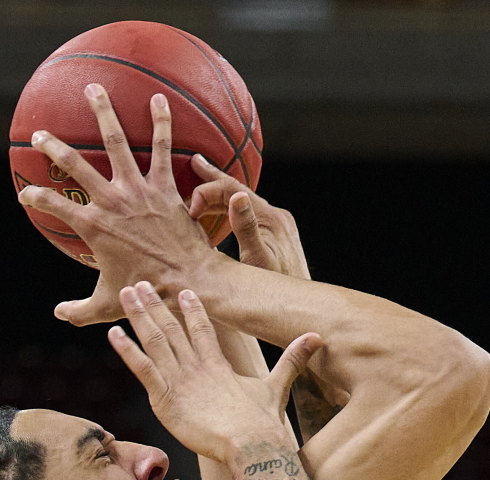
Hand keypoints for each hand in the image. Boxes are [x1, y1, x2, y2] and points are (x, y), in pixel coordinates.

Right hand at [19, 85, 220, 326]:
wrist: (188, 281)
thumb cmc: (147, 293)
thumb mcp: (106, 304)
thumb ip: (79, 310)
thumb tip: (58, 314)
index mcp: (91, 227)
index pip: (51, 206)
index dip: (34, 198)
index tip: (24, 195)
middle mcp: (111, 202)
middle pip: (74, 165)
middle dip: (52, 147)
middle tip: (38, 134)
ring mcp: (138, 190)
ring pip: (115, 142)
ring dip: (103, 113)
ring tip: (93, 89)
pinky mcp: (165, 186)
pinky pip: (162, 148)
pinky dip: (161, 122)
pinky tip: (159, 98)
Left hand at [107, 282, 315, 474]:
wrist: (252, 445)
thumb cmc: (263, 423)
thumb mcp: (277, 386)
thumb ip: (292, 360)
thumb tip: (316, 338)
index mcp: (218, 365)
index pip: (203, 329)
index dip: (192, 309)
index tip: (182, 290)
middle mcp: (197, 367)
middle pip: (173, 328)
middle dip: (156, 304)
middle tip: (141, 282)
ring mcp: (180, 381)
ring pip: (156, 341)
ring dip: (140, 316)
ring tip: (128, 294)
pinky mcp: (166, 398)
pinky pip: (143, 369)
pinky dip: (127, 351)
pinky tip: (113, 333)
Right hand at [187, 156, 309, 280]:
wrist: (301, 306)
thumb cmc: (275, 289)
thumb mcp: (257, 260)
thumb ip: (245, 228)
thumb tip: (236, 197)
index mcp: (269, 218)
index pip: (233, 190)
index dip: (206, 191)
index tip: (188, 210)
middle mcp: (275, 216)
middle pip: (238, 190)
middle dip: (213, 178)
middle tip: (193, 162)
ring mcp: (277, 224)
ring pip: (242, 203)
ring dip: (218, 198)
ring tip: (197, 191)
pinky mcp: (275, 234)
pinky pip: (247, 216)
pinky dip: (228, 213)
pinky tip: (215, 217)